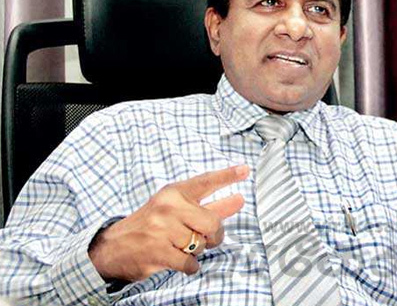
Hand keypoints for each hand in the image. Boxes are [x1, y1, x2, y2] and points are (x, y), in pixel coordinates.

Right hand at [88, 165, 247, 281]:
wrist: (113, 247)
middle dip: (214, 235)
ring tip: (179, 245)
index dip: (227, 176)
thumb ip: (208, 205)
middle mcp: (168, 208)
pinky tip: (177, 259)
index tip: (244, 170)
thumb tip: (238, 201)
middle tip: (206, 237)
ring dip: (196, 250)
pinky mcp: (159, 252)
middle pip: (212, 223)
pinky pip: (191, 263)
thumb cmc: (149, 225)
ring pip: (201, 244)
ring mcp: (162, 230)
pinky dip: (189, 265)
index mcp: (173, 193)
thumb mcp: (174, 208)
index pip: (205, 182)